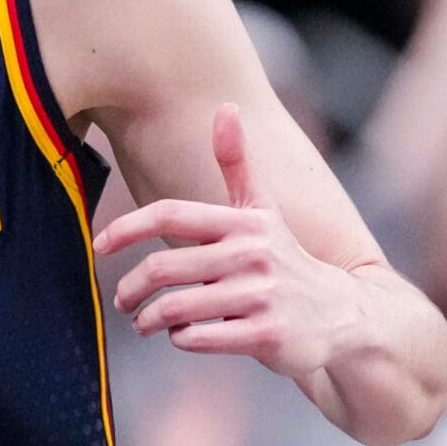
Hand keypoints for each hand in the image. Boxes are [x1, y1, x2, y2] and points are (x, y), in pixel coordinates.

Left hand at [96, 104, 364, 377]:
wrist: (346, 316)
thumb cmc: (286, 259)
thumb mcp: (264, 211)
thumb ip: (238, 165)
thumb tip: (226, 107)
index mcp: (244, 222)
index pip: (170, 212)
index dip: (126, 227)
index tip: (100, 244)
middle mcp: (252, 255)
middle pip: (164, 267)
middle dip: (132, 287)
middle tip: (123, 300)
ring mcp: (261, 296)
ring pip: (177, 308)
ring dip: (150, 318)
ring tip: (143, 321)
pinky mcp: (267, 336)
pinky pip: (199, 338)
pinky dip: (181, 338)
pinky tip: (182, 335)